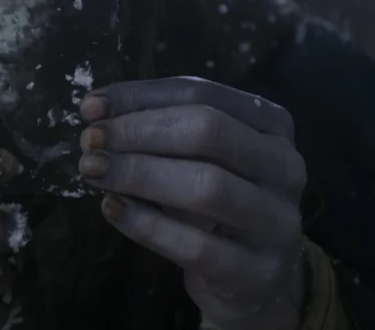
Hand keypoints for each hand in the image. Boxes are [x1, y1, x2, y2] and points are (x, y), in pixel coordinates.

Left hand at [78, 77, 307, 329]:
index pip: (201, 94)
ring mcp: (278, 221)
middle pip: (208, 132)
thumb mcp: (198, 158)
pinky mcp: (258, 271)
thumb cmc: (217, 203)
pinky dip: (147, 224)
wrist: (255, 280)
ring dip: (139, 173)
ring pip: (206, 186)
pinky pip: (197, 245)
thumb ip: (158, 128)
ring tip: (93, 170)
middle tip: (89, 140)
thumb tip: (96, 108)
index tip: (90, 107)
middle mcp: (285, 166)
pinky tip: (112, 208)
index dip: (141, 97)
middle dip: (139, 132)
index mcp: (272, 124)